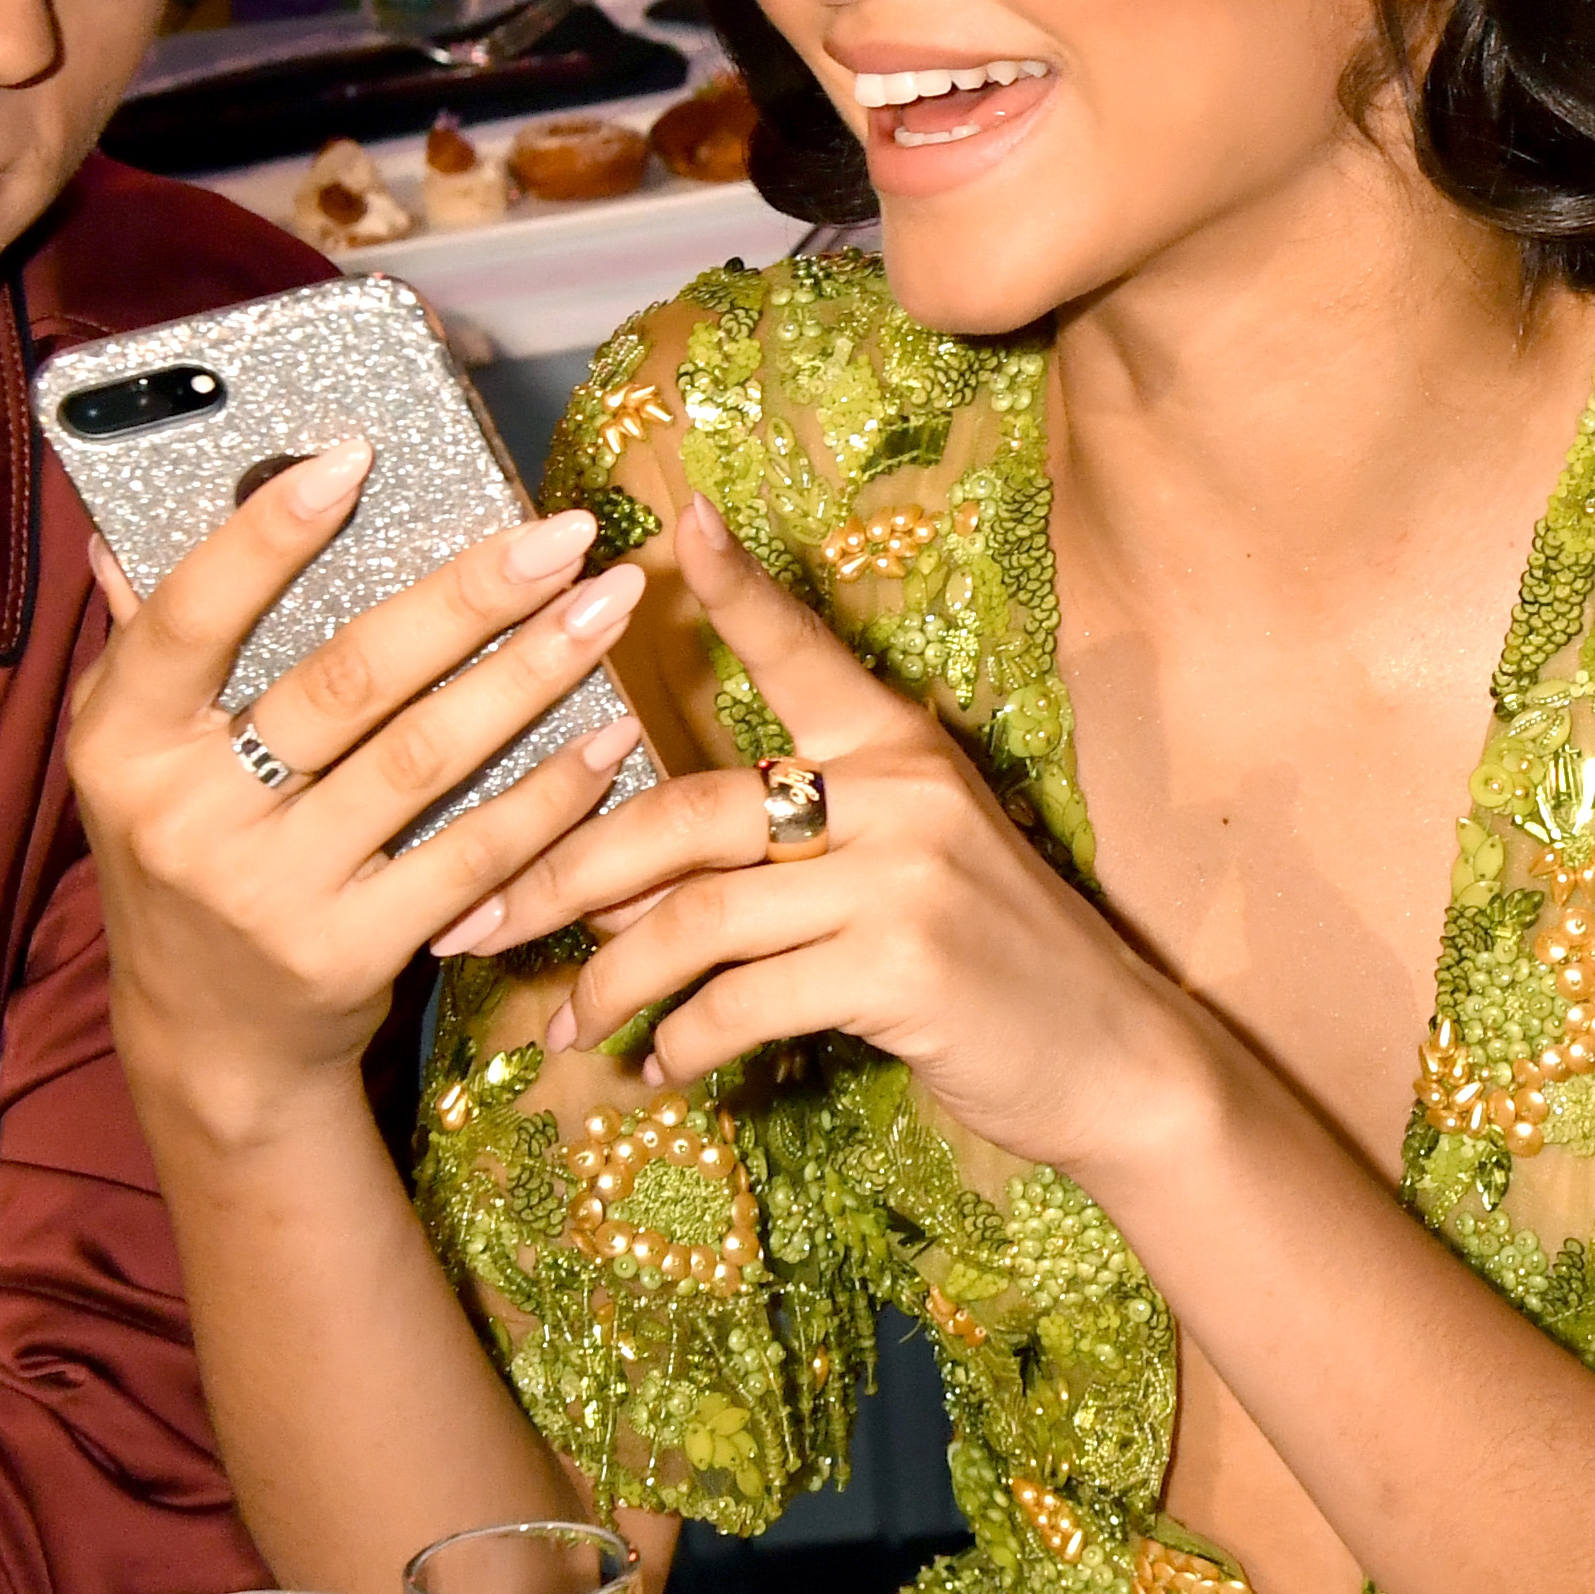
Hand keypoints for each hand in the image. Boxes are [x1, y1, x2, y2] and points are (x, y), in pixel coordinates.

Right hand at [66, 436, 646, 1146]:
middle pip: (347, 681)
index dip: (268, 534)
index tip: (356, 453)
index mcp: (123, 742)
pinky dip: (547, 794)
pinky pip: (469, 856)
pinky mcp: (348, 955)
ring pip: (423, 761)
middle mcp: (185, 816)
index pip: (191, 616)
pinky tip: (608, 737)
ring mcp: (269, 893)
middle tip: (561, 532)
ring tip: (610, 607)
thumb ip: (145, 643)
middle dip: (470, 597)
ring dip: (533, 676)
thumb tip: (122, 524)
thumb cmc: (184, 857)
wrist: (209, 1045)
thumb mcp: (133, 757)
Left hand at [455, 500, 1180, 1170]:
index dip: (737, 589)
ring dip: (611, 983)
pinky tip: (657, 1070)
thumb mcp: (902, 871)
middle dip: (562, 874)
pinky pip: (745, 1002)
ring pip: (698, 917)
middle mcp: (896, 792)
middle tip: (479, 921)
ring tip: (566, 1028)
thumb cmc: (990, 965)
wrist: (1115, 1060)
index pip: (802, 650)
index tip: (675, 523)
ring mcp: (902, 877)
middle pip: (685, 812)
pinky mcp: (903, 968)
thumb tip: (623, 890)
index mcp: (893, 747)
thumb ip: (781, 856)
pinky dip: (683, 1043)